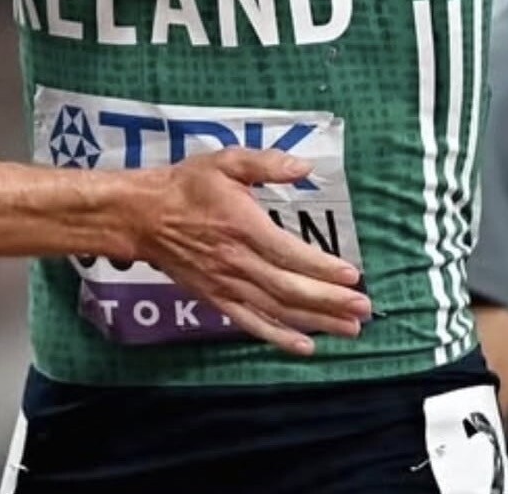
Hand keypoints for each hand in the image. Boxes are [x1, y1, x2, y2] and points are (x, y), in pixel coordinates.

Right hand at [137, 149, 371, 355]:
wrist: (143, 216)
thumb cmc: (188, 186)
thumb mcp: (225, 162)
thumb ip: (265, 163)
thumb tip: (304, 166)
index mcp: (243, 226)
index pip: (290, 254)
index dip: (323, 268)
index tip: (353, 277)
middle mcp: (238, 261)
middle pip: (289, 289)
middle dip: (330, 302)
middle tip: (364, 310)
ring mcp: (226, 285)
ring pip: (276, 310)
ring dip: (315, 322)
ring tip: (349, 329)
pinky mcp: (216, 298)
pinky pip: (251, 323)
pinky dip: (279, 337)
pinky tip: (305, 346)